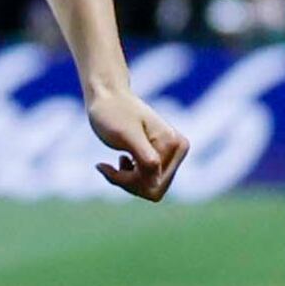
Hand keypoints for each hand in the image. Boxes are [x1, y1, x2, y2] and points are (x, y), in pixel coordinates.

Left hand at [85, 84, 189, 200]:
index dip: (129, 182)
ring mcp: (170, 153)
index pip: (155, 185)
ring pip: (148, 187)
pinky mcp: (160, 155)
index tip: (111, 166)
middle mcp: (178, 150)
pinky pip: (145, 181)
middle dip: (128, 183)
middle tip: (109, 168)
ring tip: (112, 165)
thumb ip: (145, 158)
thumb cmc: (112, 113)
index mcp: (175, 145)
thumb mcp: (126, 136)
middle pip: (154, 189)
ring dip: (126, 180)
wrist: (106, 96)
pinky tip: (119, 161)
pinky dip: (127, 176)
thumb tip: (158, 180)